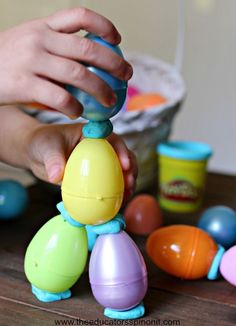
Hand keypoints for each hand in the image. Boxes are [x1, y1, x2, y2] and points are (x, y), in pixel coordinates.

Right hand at [0, 7, 131, 115]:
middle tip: (127, 76)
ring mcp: (31, 60)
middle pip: (87, 48)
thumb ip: (54, 47)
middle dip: (114, 63)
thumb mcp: (29, 42)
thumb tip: (87, 62)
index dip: (104, 26)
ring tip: (110, 101)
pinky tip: (78, 112)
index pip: (80, 16)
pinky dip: (74, 107)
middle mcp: (39, 39)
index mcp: (43, 26)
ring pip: (78, 74)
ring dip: (100, 90)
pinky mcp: (23, 84)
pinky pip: (59, 97)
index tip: (118, 40)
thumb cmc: (7, 60)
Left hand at [26, 123, 136, 200]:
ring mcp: (99, 164)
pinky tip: (114, 207)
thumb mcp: (46, 148)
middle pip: (122, 157)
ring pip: (119, 173)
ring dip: (126, 185)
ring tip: (126, 198)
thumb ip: (53, 160)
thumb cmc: (42, 143)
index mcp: (92, 135)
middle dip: (131, 170)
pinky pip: (107, 186)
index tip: (125, 165)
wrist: (35, 153)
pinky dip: (113, 195)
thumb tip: (57, 176)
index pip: (113, 140)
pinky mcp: (94, 178)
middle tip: (130, 185)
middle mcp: (100, 148)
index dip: (123, 151)